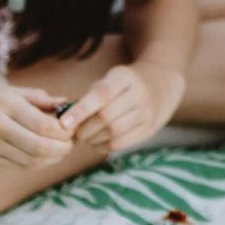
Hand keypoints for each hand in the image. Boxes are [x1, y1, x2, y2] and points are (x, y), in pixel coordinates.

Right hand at [0, 83, 75, 171]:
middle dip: (63, 147)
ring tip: (60, 149)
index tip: (71, 126)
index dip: (64, 130)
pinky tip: (42, 156)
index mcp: (2, 104)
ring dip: (53, 158)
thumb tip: (63, 103)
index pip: (44, 124)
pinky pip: (18, 167)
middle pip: (42, 146)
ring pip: (32, 161)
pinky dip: (36, 164)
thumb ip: (33, 97)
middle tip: (71, 142)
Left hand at [56, 61, 185, 158]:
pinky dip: (103, 146)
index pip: (101, 94)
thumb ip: (90, 97)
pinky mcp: (149, 129)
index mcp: (124, 77)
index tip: (64, 123)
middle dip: (84, 129)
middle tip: (74, 132)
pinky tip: (97, 142)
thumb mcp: (110, 79)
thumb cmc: (124, 84)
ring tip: (85, 137)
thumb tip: (66, 120)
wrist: (161, 84)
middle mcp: (139, 94)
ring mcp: (147, 113)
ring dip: (93, 139)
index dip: (81, 110)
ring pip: (113, 133)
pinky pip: (121, 143)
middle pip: (106, 117)